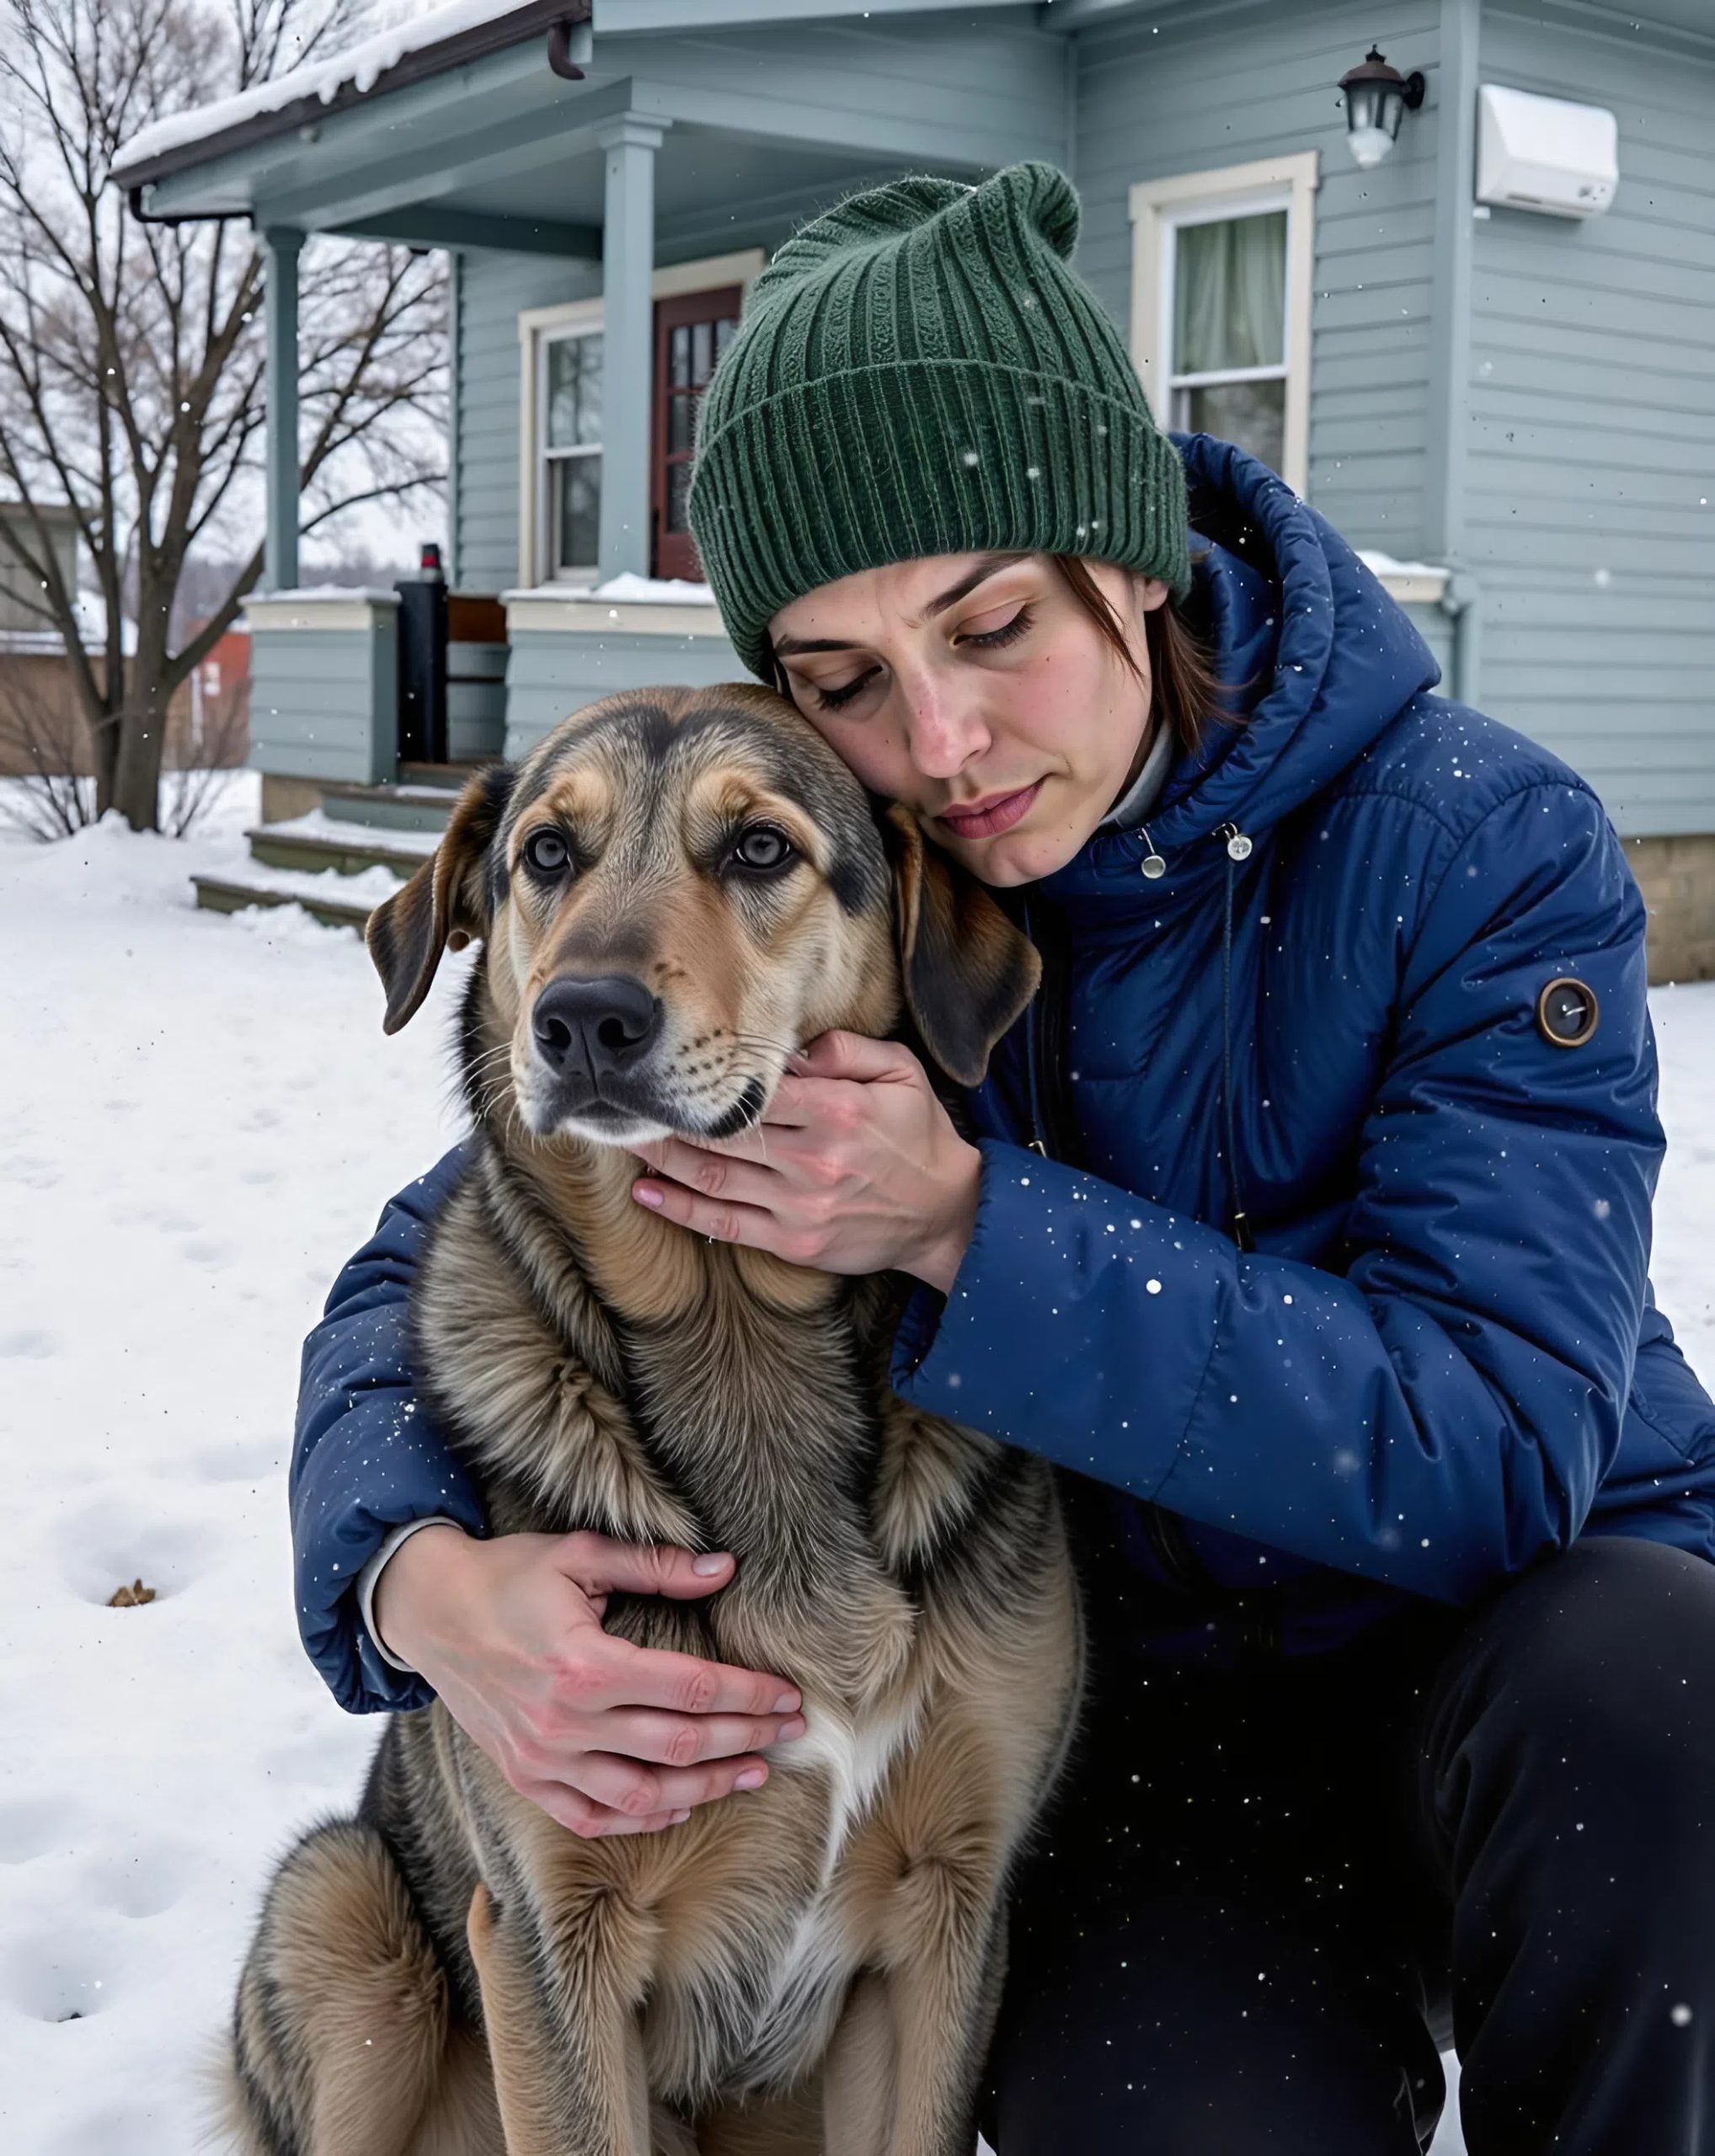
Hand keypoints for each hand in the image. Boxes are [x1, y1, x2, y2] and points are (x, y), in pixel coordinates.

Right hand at [373, 1524, 804, 1837]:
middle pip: (679, 1745)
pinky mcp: (525, 1778)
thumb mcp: (581, 1554)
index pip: (691, 1688)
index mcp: (585, 1663)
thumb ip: (656, 1565)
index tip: (788, 1695)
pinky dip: (641, 1817)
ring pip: (644, 1792)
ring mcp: (543, 1758)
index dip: (749, 1693)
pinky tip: (679, 1805)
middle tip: (791, 1732)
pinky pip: (592, 1817)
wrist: (429, 1612)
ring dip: (707, 1787)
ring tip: (753, 1772)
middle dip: (746, 1738)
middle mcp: (566, 1721)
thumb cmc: (509, 1576)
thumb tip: (725, 1567)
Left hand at [631, 1030, 980, 1291]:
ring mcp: (800, 1206)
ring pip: (712, 1178)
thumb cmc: (917, 1136)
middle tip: (621, 1099)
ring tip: (624, 1137)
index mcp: (837, 1112)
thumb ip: (848, 1050)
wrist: (945, 1213)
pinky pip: (724, 1224)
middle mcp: (813, 1160)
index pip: (755, 1091)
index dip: (706, 1079)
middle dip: (665, 1117)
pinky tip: (647, 1192)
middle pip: (720, 1135)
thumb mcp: (901, 1074)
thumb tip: (792, 1050)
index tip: (668, 1065)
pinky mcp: (793, 1241)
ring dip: (661, 1157)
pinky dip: (679, 1209)